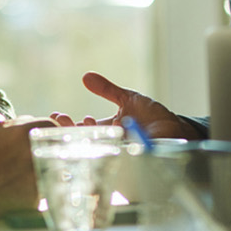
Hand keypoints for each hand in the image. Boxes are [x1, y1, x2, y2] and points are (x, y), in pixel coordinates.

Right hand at [0, 74, 52, 218]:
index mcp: (25, 133)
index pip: (52, 127)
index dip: (40, 131)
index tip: (26, 138)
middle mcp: (34, 155)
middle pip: (57, 147)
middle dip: (47, 149)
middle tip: (26, 156)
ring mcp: (36, 179)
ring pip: (58, 169)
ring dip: (49, 169)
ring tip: (26, 172)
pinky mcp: (34, 201)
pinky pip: (51, 192)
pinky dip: (46, 190)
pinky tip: (27, 188)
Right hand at [49, 71, 200, 138]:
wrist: (175, 128)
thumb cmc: (152, 115)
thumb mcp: (127, 99)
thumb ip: (107, 90)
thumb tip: (86, 76)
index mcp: (108, 128)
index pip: (84, 127)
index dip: (68, 122)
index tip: (55, 114)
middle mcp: (112, 140)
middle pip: (87, 138)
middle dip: (72, 131)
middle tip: (61, 122)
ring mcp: (122, 148)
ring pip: (101, 146)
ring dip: (91, 136)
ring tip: (84, 122)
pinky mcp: (136, 153)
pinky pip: (123, 152)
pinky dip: (114, 145)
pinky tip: (107, 136)